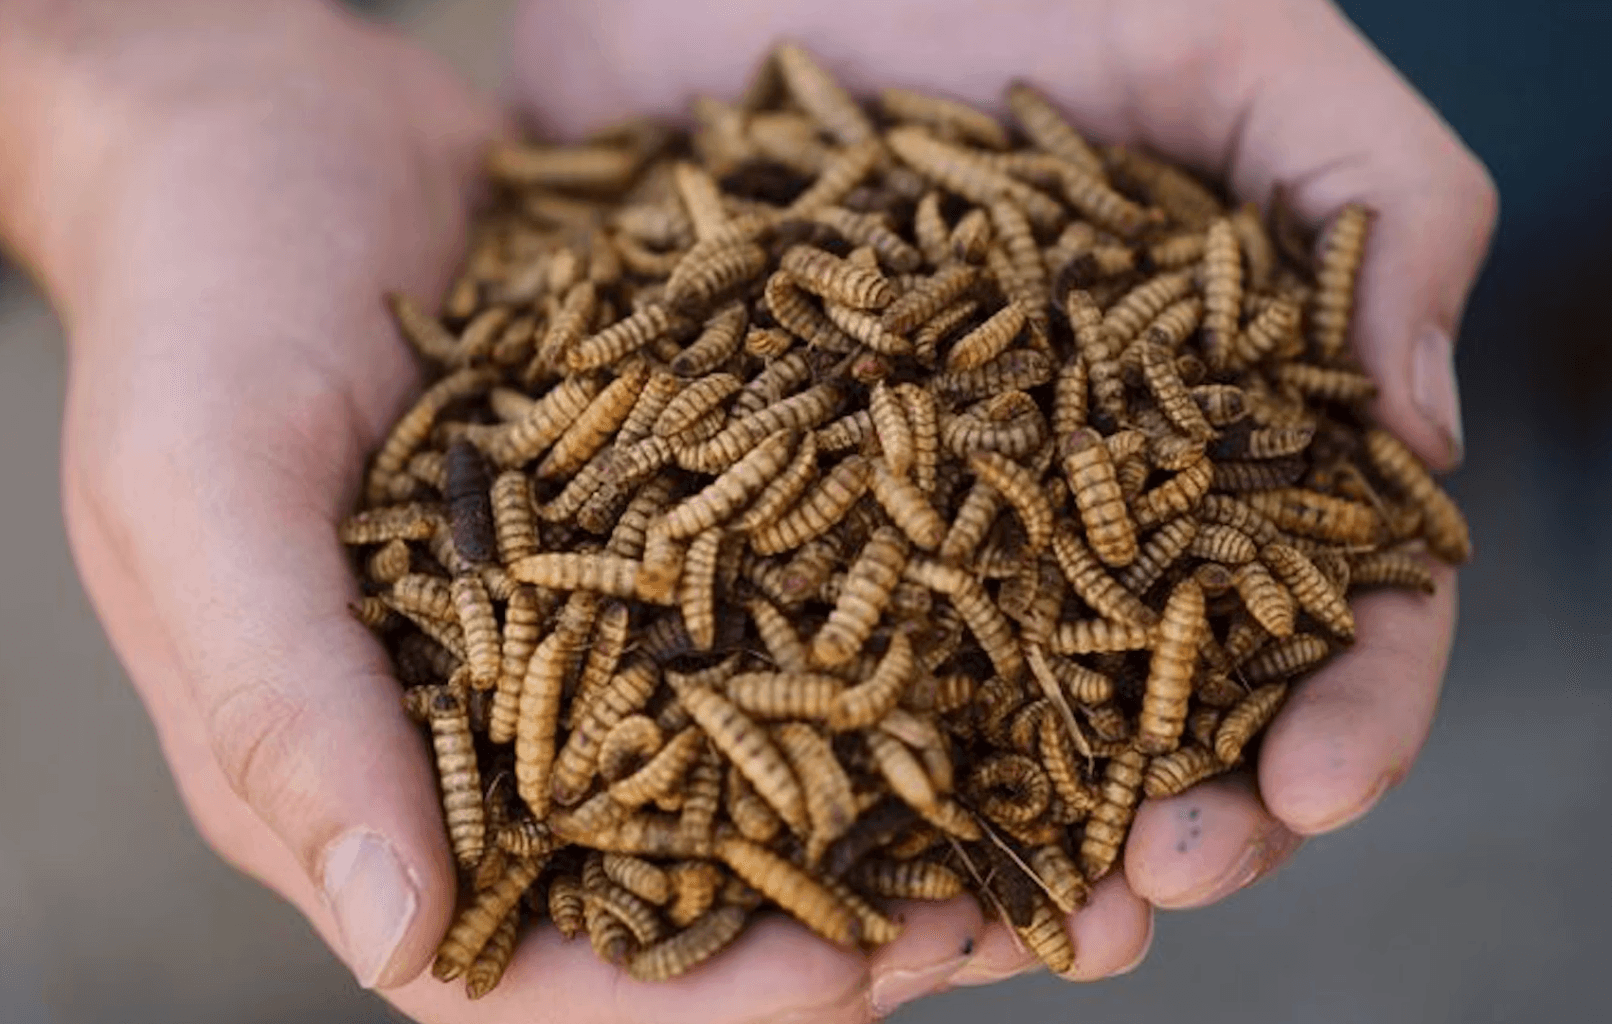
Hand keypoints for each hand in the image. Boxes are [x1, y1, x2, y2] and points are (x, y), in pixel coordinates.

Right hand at [10, 4, 971, 1022]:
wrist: (276, 116)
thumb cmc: (199, 299)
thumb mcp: (202, 491)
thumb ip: (286, 711)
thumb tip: (399, 942)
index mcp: (355, 765)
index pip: (518, 961)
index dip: (678, 999)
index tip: (836, 986)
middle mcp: (486, 720)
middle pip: (668, 885)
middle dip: (829, 923)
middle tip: (990, 916)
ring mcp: (584, 619)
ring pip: (752, 765)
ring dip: (892, 804)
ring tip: (1054, 816)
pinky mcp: (655, 520)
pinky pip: (779, 606)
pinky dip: (884, 643)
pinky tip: (999, 639)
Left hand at [509, 0, 1494, 1012]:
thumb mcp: (1237, 44)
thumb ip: (1375, 212)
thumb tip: (1415, 448)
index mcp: (1208, 416)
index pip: (1316, 596)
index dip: (1338, 706)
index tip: (1309, 787)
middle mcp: (1065, 493)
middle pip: (1146, 700)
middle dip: (1167, 815)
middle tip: (1142, 900)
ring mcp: (909, 513)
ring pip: (972, 722)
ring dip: (994, 842)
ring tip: (986, 933)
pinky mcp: (756, 504)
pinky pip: (784, 657)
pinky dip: (804, 760)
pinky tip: (802, 842)